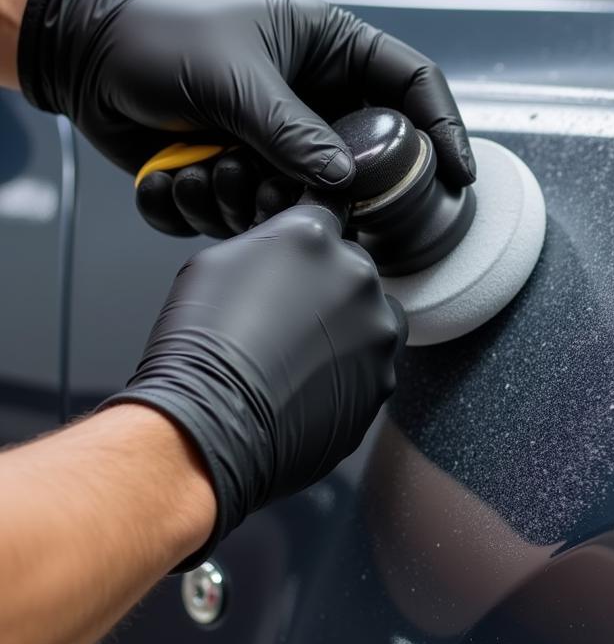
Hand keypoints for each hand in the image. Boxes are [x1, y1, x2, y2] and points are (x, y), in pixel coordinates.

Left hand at [18, 0, 474, 236]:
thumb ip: (292, 129)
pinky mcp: (249, 174)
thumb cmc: (161, 36)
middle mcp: (317, 99)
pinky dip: (216, 208)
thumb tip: (343, 179)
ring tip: (211, 166)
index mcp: (331, 52)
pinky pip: (256, 213)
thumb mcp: (234, 75)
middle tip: (308, 201)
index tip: (458, 175)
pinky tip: (184, 173)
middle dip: (337, 190)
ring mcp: (284, 141)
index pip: (413, 85)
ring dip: (257, 199)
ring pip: (310, 197)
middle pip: (369, 157)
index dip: (444, 129)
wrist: (89, 57)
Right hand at [100, 204, 406, 568]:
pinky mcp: (383, 380)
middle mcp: (356, 276)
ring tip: (300, 358)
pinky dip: (349, 373)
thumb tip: (287, 247)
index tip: (295, 265)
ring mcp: (377, 331)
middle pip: (352, 270)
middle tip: (288, 321)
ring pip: (371, 318)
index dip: (306, 246)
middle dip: (327, 288)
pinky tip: (310, 385)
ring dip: (347, 330)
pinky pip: (372, 366)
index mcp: (314, 237)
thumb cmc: (199, 346)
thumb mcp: (215, 265)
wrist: (211, 424)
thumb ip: (269, 244)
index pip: (326, 218)